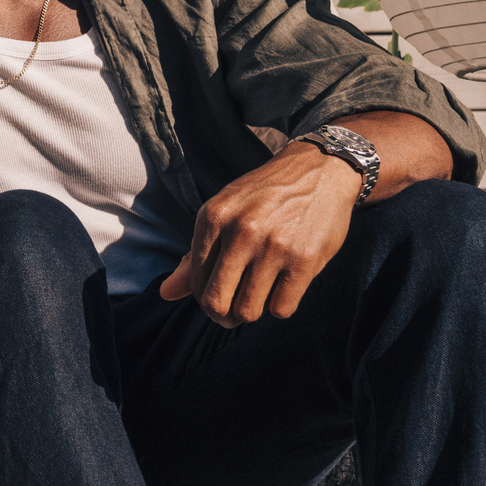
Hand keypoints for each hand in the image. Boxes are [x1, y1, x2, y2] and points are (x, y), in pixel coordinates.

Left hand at [157, 142, 362, 326]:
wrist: (319, 170)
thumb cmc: (264, 196)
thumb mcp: (224, 212)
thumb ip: (195, 255)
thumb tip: (166, 293)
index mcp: (213, 216)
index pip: (195, 281)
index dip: (204, 296)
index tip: (218, 292)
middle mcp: (240, 231)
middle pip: (216, 302)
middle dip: (222, 315)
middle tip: (232, 312)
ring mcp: (273, 246)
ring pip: (248, 311)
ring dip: (251, 312)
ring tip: (257, 297)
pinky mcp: (304, 260)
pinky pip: (281, 309)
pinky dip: (279, 307)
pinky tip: (281, 289)